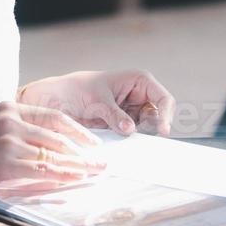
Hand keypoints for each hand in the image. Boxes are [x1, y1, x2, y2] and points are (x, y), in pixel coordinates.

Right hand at [0, 100, 104, 192]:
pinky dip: (61, 176)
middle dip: (84, 151)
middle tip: (102, 161)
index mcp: (10, 107)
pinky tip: (73, 181)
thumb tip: (44, 146)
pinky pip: (40, 171)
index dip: (78, 131)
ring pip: (53, 154)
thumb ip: (14, 129)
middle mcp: (11, 120)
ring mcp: (7, 141)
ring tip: (94, 173)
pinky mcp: (3, 163)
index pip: (54, 116)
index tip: (93, 143)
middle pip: (58, 135)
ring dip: (78, 165)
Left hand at [17, 69, 175, 135]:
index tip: (162, 131)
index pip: (163, 98)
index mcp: (139, 81)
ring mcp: (132, 111)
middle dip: (153, 127)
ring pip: (147, 127)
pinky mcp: (123, 124)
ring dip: (141, 135)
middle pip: (158, 115)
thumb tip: (130, 130)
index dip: (166, 115)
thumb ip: (115, 115)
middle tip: (142, 139)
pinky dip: (132, 141)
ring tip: (128, 139)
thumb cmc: (78, 89)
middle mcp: (139, 96)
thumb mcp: (97, 101)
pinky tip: (125, 144)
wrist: (59, 99)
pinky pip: (134, 135)